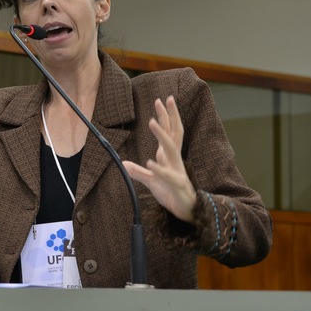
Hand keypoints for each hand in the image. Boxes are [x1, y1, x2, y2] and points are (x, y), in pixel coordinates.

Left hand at [122, 95, 196, 222]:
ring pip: (171, 149)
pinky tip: (150, 162)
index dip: (166, 116)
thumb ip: (138, 172)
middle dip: (168, 116)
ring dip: (161, 135)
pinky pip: (167, 175)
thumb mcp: (151, 181)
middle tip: (162, 100)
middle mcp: (175, 160)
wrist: (186, 210)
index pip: (170, 131)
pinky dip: (159, 169)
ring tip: (152, 122)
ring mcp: (177, 170)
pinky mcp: (176, 184)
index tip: (162, 100)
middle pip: (174, 133)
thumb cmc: (171, 193)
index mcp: (170, 156)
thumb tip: (123, 163)